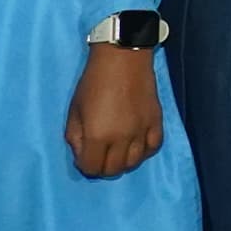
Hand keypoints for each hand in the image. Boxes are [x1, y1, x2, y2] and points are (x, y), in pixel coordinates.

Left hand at [65, 46, 165, 179]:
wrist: (122, 60)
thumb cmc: (93, 83)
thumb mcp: (74, 110)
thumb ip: (75, 137)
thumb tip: (82, 153)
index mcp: (97, 135)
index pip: (91, 168)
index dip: (85, 165)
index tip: (84, 155)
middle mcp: (121, 139)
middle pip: (113, 170)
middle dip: (102, 166)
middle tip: (99, 154)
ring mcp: (141, 132)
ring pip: (134, 162)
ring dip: (123, 161)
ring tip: (117, 151)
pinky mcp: (156, 123)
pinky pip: (152, 148)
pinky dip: (143, 151)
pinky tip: (135, 144)